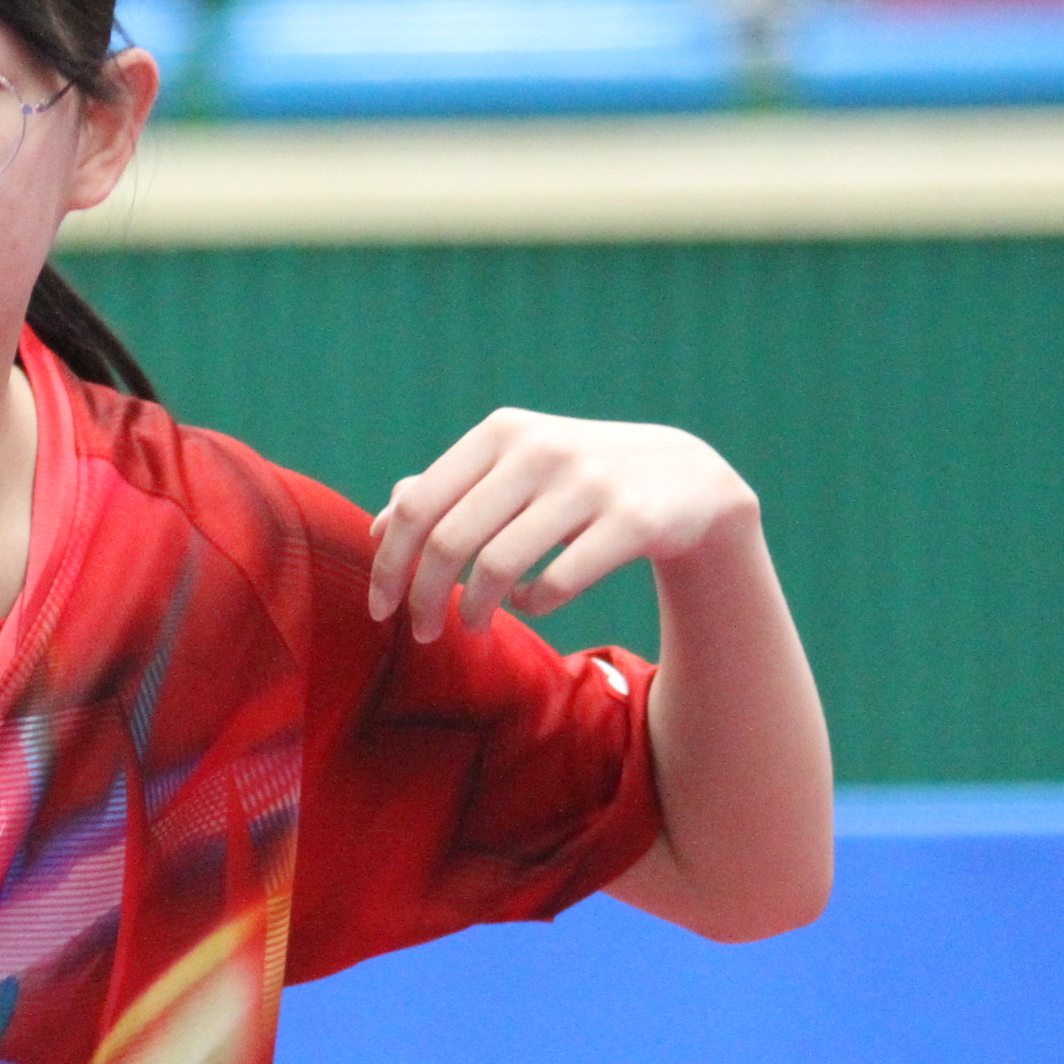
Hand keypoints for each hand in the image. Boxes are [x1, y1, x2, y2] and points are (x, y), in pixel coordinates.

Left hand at [366, 409, 758, 641]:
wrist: (687, 479)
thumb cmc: (577, 481)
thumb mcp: (513, 467)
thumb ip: (446, 489)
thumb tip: (376, 526)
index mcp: (500, 432)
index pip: (418, 506)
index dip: (389, 564)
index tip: (379, 609)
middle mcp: (541, 449)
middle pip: (449, 542)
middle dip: (424, 599)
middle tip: (421, 632)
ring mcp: (590, 483)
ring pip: (497, 567)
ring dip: (473, 610)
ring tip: (472, 625)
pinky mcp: (633, 522)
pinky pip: (554, 585)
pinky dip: (530, 605)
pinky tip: (529, 601)